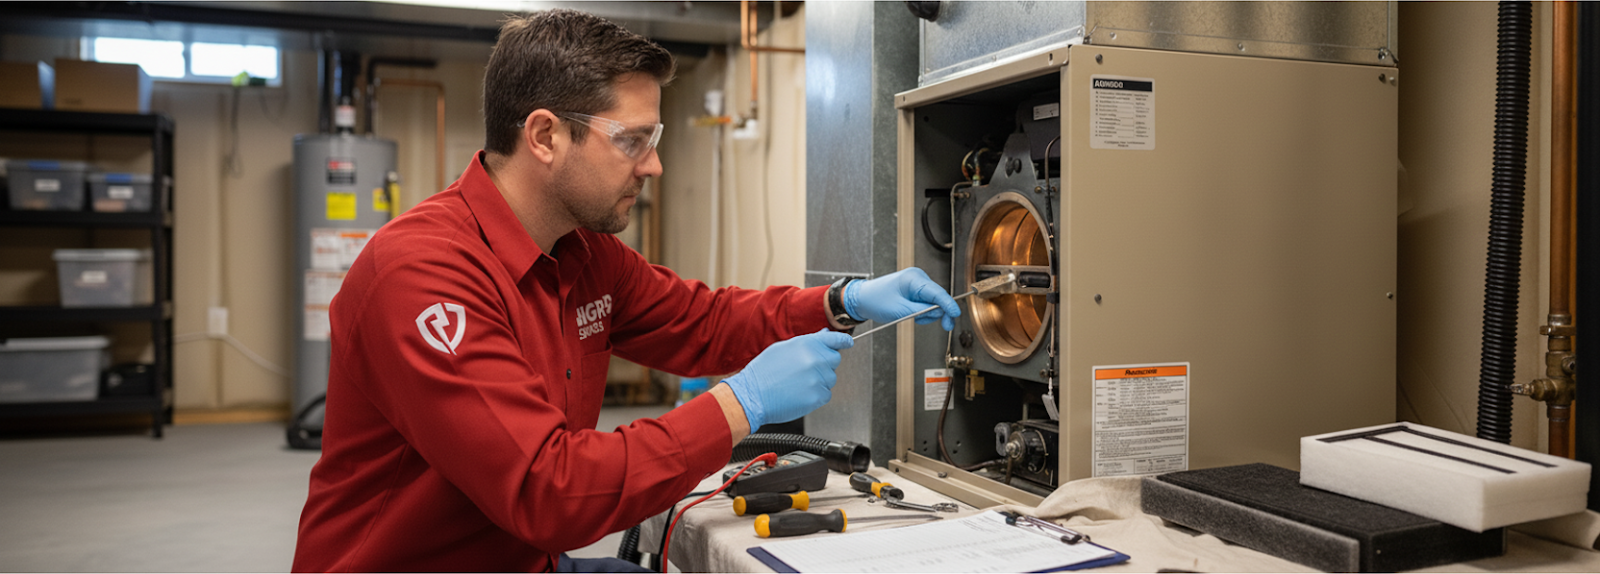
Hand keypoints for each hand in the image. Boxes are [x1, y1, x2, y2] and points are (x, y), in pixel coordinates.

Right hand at [722, 330, 854, 430]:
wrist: (752, 395)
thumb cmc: (763, 372)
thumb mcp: (783, 349)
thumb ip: (807, 342)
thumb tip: (824, 335)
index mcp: (807, 344)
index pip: (835, 340)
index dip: (843, 342)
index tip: (848, 344)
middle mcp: (816, 359)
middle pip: (834, 360)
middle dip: (825, 365)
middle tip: (806, 371)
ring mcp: (818, 378)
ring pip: (830, 379)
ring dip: (819, 381)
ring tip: (798, 384)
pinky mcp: (817, 396)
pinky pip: (826, 394)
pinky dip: (816, 396)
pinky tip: (800, 394)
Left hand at [843, 268, 961, 330]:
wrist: (862, 299)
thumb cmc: (875, 300)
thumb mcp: (900, 310)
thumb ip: (922, 311)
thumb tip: (940, 312)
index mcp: (914, 278)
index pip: (937, 292)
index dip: (948, 304)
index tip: (955, 314)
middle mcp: (918, 277)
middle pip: (938, 297)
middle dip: (938, 312)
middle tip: (945, 326)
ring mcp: (917, 283)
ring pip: (933, 301)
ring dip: (928, 313)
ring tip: (913, 318)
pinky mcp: (915, 289)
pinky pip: (926, 302)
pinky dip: (923, 311)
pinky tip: (913, 314)